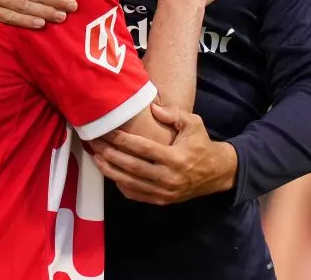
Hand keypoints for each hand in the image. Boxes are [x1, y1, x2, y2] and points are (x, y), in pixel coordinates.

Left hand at [90, 104, 237, 205]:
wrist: (215, 173)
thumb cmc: (201, 144)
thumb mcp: (193, 124)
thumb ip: (174, 114)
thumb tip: (152, 108)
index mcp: (176, 158)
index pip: (143, 148)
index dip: (123, 140)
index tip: (108, 132)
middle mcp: (168, 177)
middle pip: (132, 167)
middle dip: (110, 154)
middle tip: (95, 143)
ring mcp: (164, 192)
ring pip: (130, 183)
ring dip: (110, 171)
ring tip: (95, 158)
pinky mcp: (161, 201)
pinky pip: (135, 194)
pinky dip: (120, 184)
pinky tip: (110, 172)